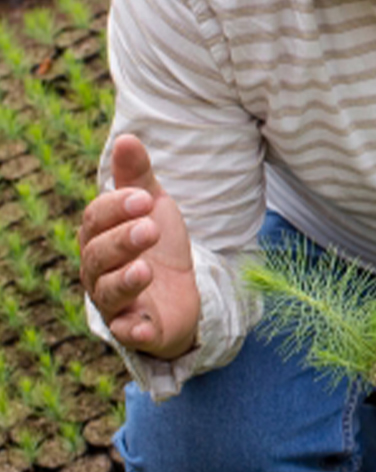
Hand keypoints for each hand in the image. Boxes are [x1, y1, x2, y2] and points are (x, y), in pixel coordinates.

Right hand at [79, 134, 199, 359]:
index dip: (116, 208)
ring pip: (108, 292)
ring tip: (145, 269)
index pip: (96, 220)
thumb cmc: (158, 246)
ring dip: (125, 280)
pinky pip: (127, 332)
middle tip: (150, 228)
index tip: (144, 198)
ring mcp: (116, 302)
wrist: (184, 292)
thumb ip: (138, 178)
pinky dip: (132, 330)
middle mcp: (99, 271)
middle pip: (98, 255)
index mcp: (100, 237)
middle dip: (122, 240)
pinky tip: (142, 325)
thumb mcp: (153, 208)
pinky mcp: (136, 329)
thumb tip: (127, 138)